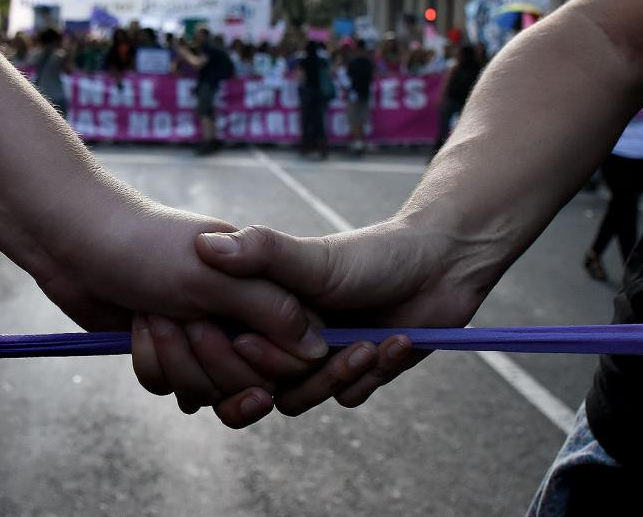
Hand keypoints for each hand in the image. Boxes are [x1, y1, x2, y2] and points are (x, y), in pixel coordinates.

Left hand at [33, 200, 328, 363]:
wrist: (73, 235)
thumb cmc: (144, 243)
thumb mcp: (211, 276)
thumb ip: (269, 310)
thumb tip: (319, 348)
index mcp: (263, 292)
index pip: (292, 355)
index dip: (268, 362)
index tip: (237, 340)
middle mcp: (238, 317)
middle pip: (249, 383)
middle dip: (212, 362)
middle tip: (186, 320)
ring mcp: (202, 335)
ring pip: (207, 391)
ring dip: (176, 363)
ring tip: (155, 317)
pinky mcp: (167, 351)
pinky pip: (171, 387)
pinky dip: (151, 364)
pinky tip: (138, 328)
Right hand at [131, 215, 498, 425]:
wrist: (439, 263)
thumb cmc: (370, 255)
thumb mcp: (311, 257)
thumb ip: (260, 255)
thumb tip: (202, 246)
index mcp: (262, 310)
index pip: (226, 352)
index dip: (235, 355)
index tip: (249, 340)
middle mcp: (283, 337)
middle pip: (261, 383)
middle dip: (288, 369)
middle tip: (322, 344)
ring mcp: (318, 358)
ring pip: (303, 396)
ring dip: (336, 374)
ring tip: (368, 344)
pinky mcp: (355, 373)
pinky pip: (348, 395)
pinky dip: (373, 372)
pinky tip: (396, 341)